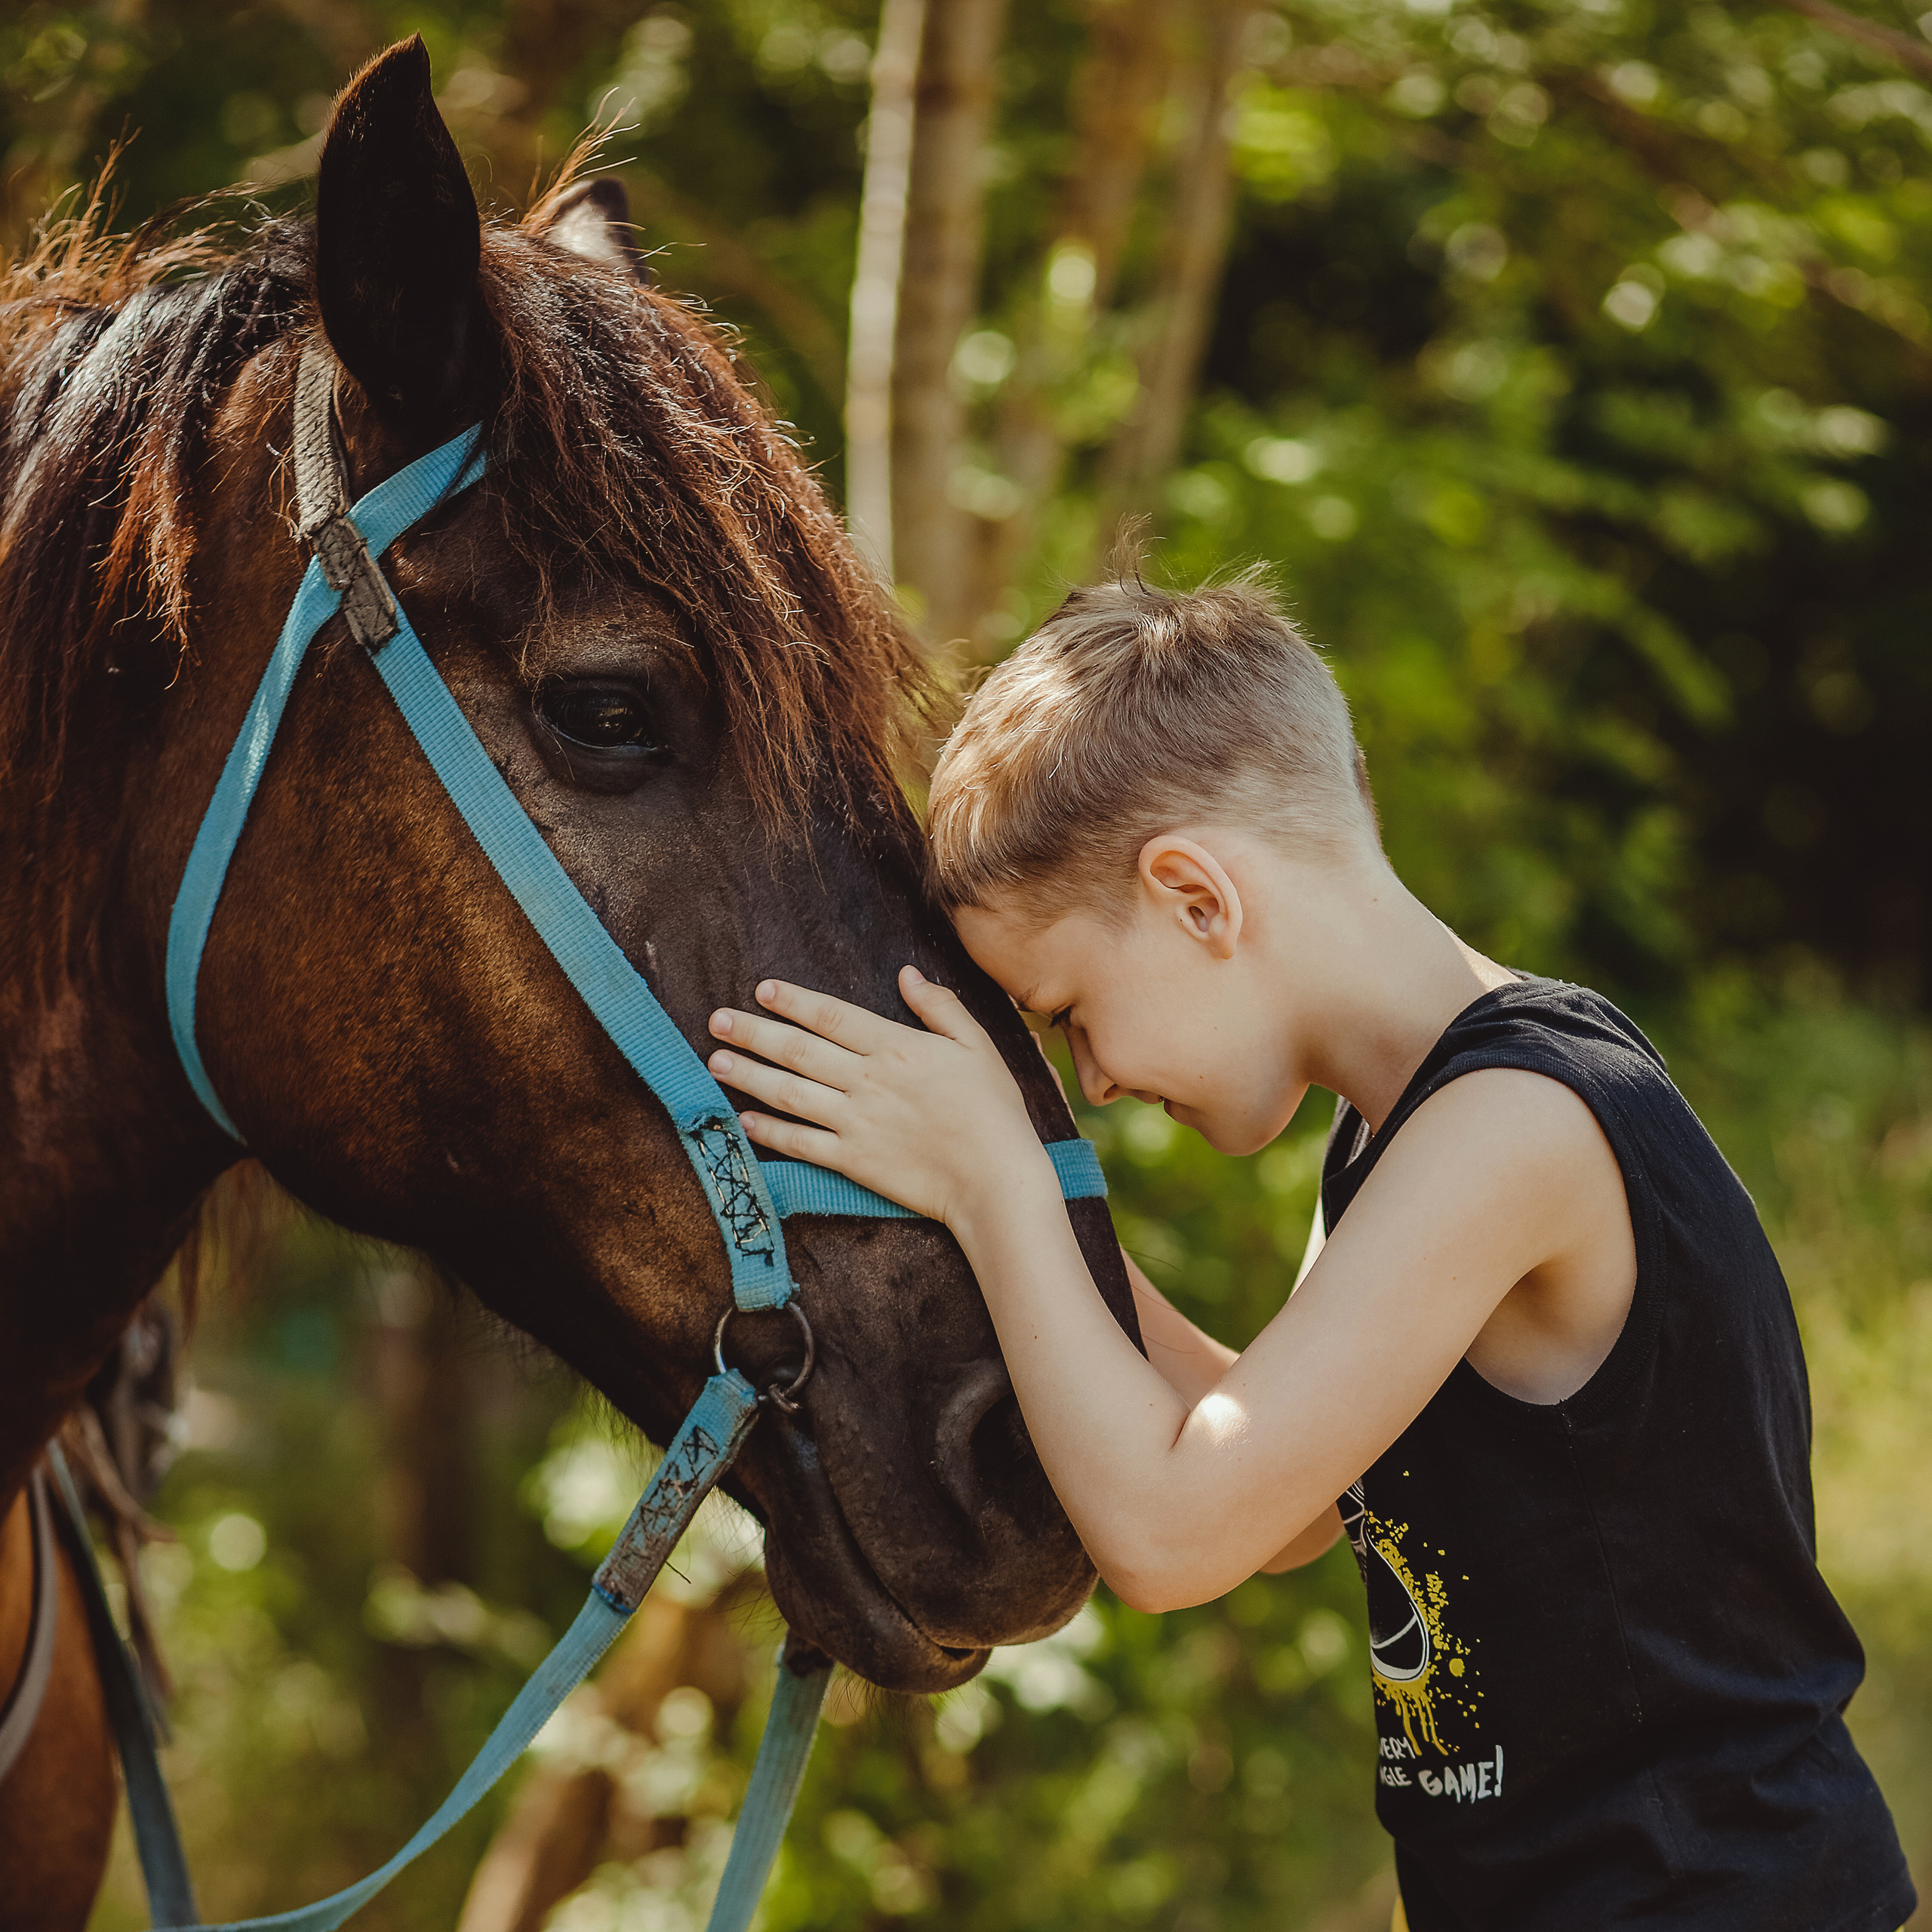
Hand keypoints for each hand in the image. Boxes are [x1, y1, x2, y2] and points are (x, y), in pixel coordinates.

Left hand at [706, 967, 1056, 1231]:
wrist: (996, 1179)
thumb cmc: (994, 1111)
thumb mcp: (977, 1046)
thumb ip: (940, 1007)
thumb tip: (907, 974)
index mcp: (897, 1047)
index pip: (832, 1016)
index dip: (793, 1001)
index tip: (760, 990)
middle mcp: (868, 1081)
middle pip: (798, 1050)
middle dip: (753, 1032)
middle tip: (717, 1019)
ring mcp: (856, 1122)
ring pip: (790, 1093)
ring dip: (749, 1075)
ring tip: (716, 1061)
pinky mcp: (853, 1161)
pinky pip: (801, 1143)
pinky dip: (770, 1132)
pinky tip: (744, 1120)